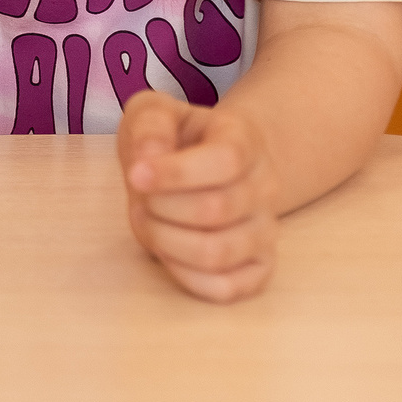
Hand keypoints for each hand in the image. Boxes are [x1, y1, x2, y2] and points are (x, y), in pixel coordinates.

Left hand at [116, 90, 280, 301]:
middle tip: (142, 198)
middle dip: (160, 207)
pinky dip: (185, 274)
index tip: (135, 173)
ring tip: (150, 221)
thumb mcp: (154, 113)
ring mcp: (266, 229)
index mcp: (245, 140)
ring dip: (166, 241)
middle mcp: (266, 186)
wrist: (211, 163)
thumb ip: (149, 126)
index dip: (175, 172)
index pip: (225, 161)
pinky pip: (228, 288)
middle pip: (215, 209)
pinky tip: (167, 250)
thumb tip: (148, 160)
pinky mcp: (260, 266)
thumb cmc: (177, 138)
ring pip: (218, 253)